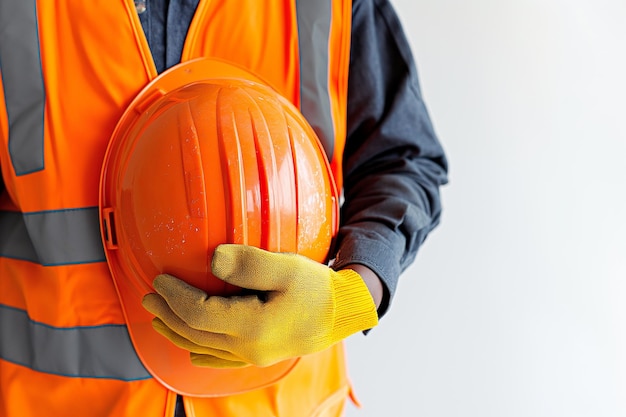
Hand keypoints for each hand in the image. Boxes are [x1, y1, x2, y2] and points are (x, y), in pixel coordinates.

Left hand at [142, 244, 378, 367]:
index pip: (198, 314)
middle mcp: (247, 347)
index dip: (174, 298)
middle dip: (167, 316)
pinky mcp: (258, 355)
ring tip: (158, 319)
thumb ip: (249, 262)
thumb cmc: (318, 289)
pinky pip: (218, 358)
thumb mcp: (287, 268)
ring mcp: (251, 355)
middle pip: (194, 334)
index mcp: (251, 326)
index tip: (160, 279)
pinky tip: (191, 346)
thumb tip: (212, 258)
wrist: (343, 314)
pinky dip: (197, 349)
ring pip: (202, 348)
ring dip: (177, 332)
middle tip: (147, 298)